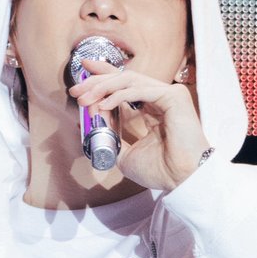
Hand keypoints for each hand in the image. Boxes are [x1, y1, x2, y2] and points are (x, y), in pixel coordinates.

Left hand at [69, 60, 209, 190]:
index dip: (103, 76)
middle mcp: (160, 98)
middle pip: (124, 78)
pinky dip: (119, 96)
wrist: (180, 180)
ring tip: (85, 99)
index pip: (125, 85)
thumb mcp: (125, 153)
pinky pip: (140, 90)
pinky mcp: (174, 97)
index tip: (81, 77)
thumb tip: (89, 120)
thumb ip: (110, 135)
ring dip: (103, 87)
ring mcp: (168, 95)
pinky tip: (103, 105)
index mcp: (151, 108)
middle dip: (97, 81)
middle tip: (76, 88)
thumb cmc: (159, 170)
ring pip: (130, 80)